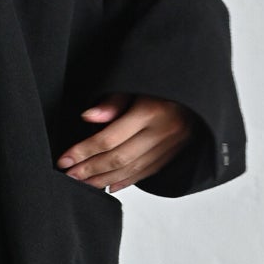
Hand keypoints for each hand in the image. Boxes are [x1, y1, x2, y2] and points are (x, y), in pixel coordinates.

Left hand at [56, 93, 199, 191]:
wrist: (200, 83)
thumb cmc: (162, 78)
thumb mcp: (136, 80)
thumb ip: (113, 101)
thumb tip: (88, 117)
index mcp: (151, 111)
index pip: (109, 139)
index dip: (83, 152)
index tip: (64, 160)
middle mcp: (163, 132)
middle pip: (119, 158)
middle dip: (90, 170)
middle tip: (69, 176)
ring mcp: (172, 145)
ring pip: (133, 170)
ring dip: (104, 179)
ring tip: (83, 184)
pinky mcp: (176, 152)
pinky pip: (148, 171)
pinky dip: (127, 180)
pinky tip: (110, 185)